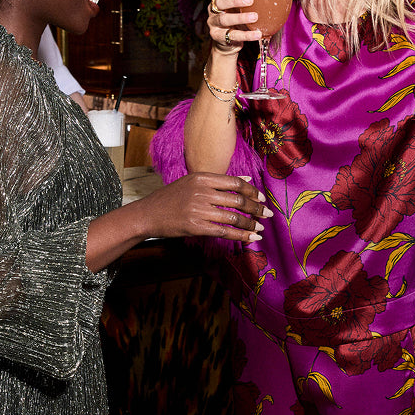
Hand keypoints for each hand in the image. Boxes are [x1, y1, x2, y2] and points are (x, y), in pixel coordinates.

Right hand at [137, 171, 271, 242]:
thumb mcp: (192, 182)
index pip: (235, 183)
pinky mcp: (196, 227)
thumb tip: (246, 180)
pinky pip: (225, 232)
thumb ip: (218, 181)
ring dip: (251, 223)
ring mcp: (199, 210)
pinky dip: (241, 235)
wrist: (147, 214)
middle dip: (257, 208)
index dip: (252, 191)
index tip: (261, 198)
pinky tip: (251, 237)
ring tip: (260, 227)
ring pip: (234, 217)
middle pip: (238, 200)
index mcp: (202, 177)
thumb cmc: (170, 198)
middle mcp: (201, 192)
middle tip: (268, 214)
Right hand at [208, 0, 262, 53]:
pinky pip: (232, 35)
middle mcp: (214, 8)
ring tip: (255, 17)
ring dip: (241, 18)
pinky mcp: (218, 36)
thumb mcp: (242, 8)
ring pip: (225, 19)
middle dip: (235, 0)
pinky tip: (257, 34)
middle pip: (221, 1)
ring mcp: (214, 23)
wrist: (227, 44)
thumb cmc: (237, 21)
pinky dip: (246, 35)